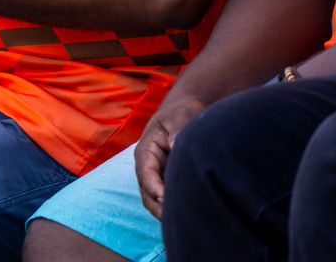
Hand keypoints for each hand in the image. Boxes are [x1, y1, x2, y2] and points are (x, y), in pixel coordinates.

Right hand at [136, 92, 207, 219]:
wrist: (185, 110)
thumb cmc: (181, 111)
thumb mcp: (181, 114)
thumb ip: (179, 129)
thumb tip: (176, 146)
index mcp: (146, 150)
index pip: (145, 174)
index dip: (153, 188)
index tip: (165, 199)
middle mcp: (148, 166)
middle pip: (147, 193)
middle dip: (158, 208)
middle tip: (175, 220)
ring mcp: (157, 175)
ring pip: (155, 200)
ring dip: (165, 212)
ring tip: (182, 224)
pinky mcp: (167, 180)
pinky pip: (167, 198)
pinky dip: (174, 208)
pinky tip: (190, 216)